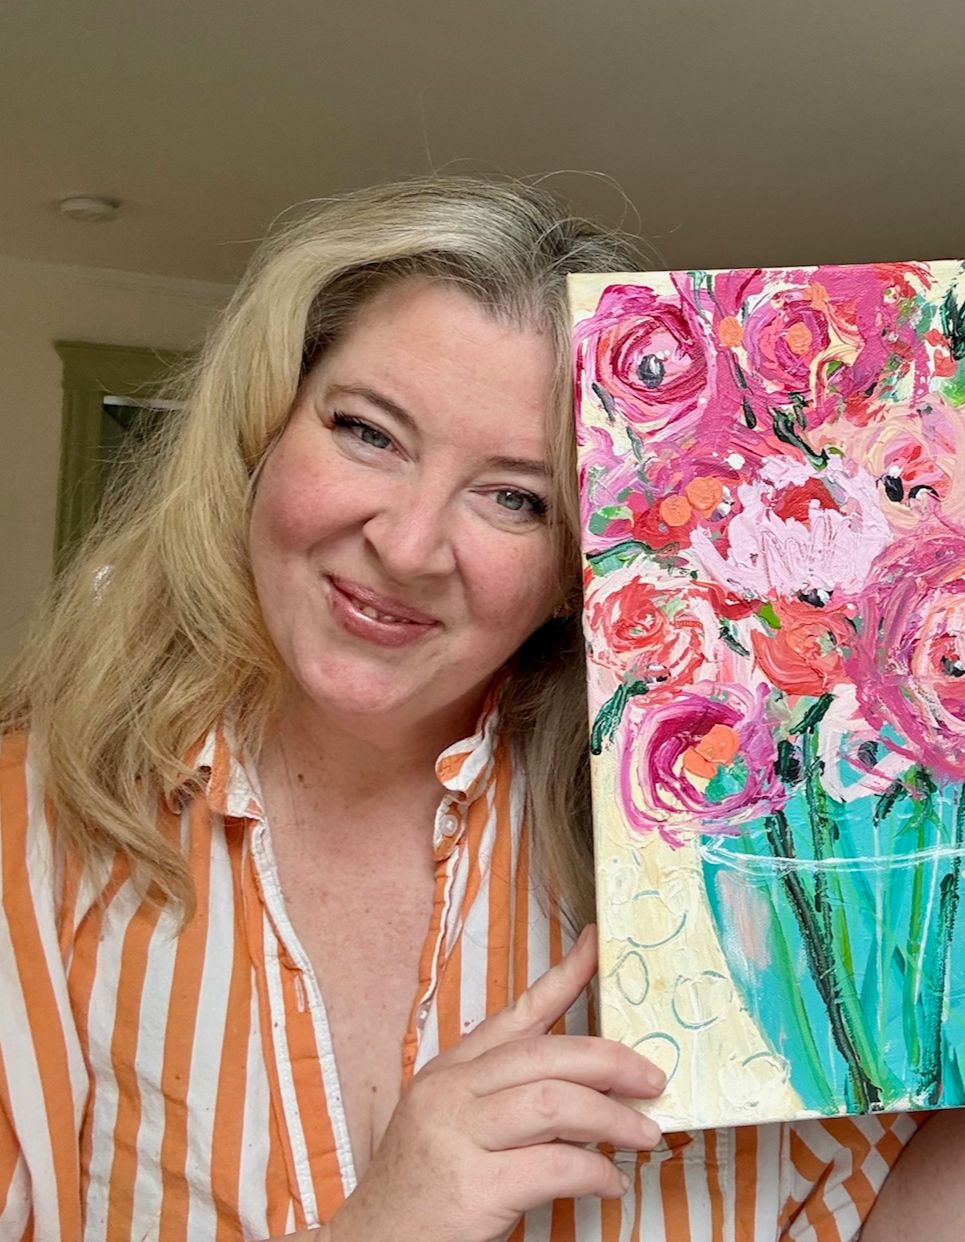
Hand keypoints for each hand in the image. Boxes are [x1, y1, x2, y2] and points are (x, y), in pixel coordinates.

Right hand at [327, 924, 664, 1241]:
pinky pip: (553, 1166)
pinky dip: (594, 1171)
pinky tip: (611, 1182)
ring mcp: (457, 1137)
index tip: (597, 947)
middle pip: (544, 1055)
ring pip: (553, 1103)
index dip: (562, 978)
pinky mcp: (472, 1189)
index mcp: (449, 1072)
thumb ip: (504, 1098)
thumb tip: (584, 1088)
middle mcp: (450, 1093)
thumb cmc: (421, 1190)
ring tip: (644, 1133)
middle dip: (609, 1061)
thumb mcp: (451, 1124)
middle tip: (651, 1077)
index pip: (515, 1014)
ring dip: (611, 1116)